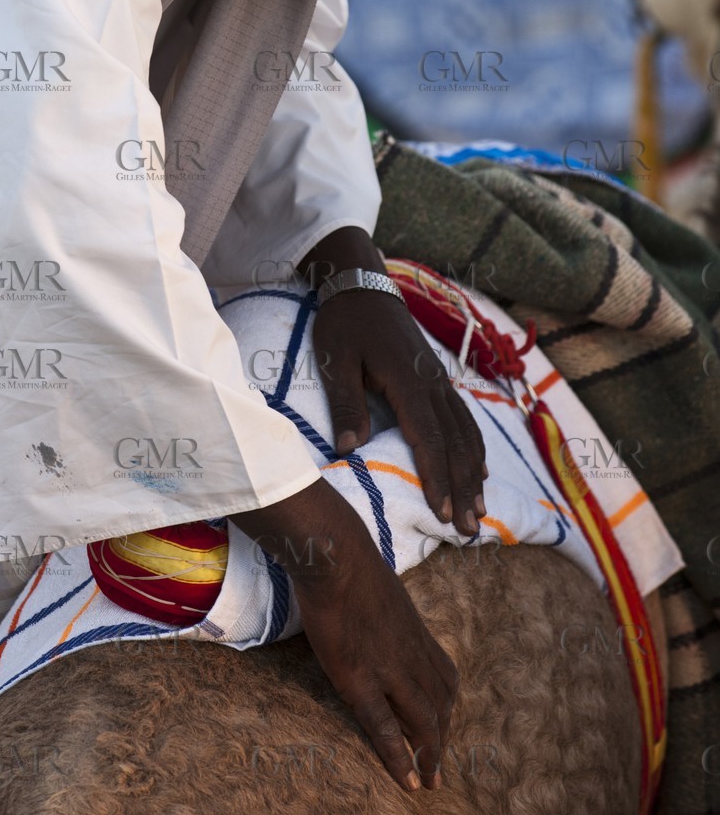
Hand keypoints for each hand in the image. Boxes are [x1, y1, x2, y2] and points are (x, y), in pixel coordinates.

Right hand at [233, 478, 457, 790]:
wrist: (335, 556)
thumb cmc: (349, 562)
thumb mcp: (381, 586)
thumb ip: (384, 608)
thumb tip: (375, 609)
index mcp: (415, 631)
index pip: (445, 676)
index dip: (447, 705)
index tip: (444, 725)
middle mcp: (412, 654)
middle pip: (441, 704)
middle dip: (444, 738)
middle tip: (441, 768)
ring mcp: (389, 669)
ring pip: (423, 720)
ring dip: (431, 755)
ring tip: (431, 782)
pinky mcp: (361, 679)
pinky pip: (385, 727)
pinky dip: (401, 758)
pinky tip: (409, 782)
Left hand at [301, 228, 486, 537]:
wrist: (362, 283)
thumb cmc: (343, 323)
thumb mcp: (335, 360)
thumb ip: (347, 403)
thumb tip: (350, 449)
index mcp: (409, 380)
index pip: (429, 438)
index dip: (437, 478)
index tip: (443, 513)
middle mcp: (434, 382)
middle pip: (457, 443)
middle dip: (464, 489)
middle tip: (469, 531)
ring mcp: (441, 380)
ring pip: (468, 433)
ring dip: (474, 474)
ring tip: (479, 512)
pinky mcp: (439, 378)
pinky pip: (465, 419)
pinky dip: (474, 449)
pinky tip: (479, 472)